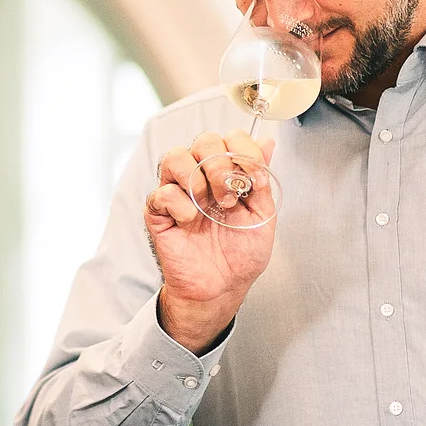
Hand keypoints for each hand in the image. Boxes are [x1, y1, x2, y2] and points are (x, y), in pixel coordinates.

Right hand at [146, 129, 276, 351]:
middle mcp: (201, 176)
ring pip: (175, 156)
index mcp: (227, 173)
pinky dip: (180, 205)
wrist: (222, 288)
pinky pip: (162, 192)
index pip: (231, 138)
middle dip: (222, 165)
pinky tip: (190, 222)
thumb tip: (267, 142)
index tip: (255, 178)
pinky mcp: (158, 211)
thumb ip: (262, 178)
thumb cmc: (240, 254)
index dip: (244, 150)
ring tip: (209, 205)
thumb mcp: (263, 214)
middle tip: (230, 196)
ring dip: (198, 179)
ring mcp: (177, 191)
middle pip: (204, 140)